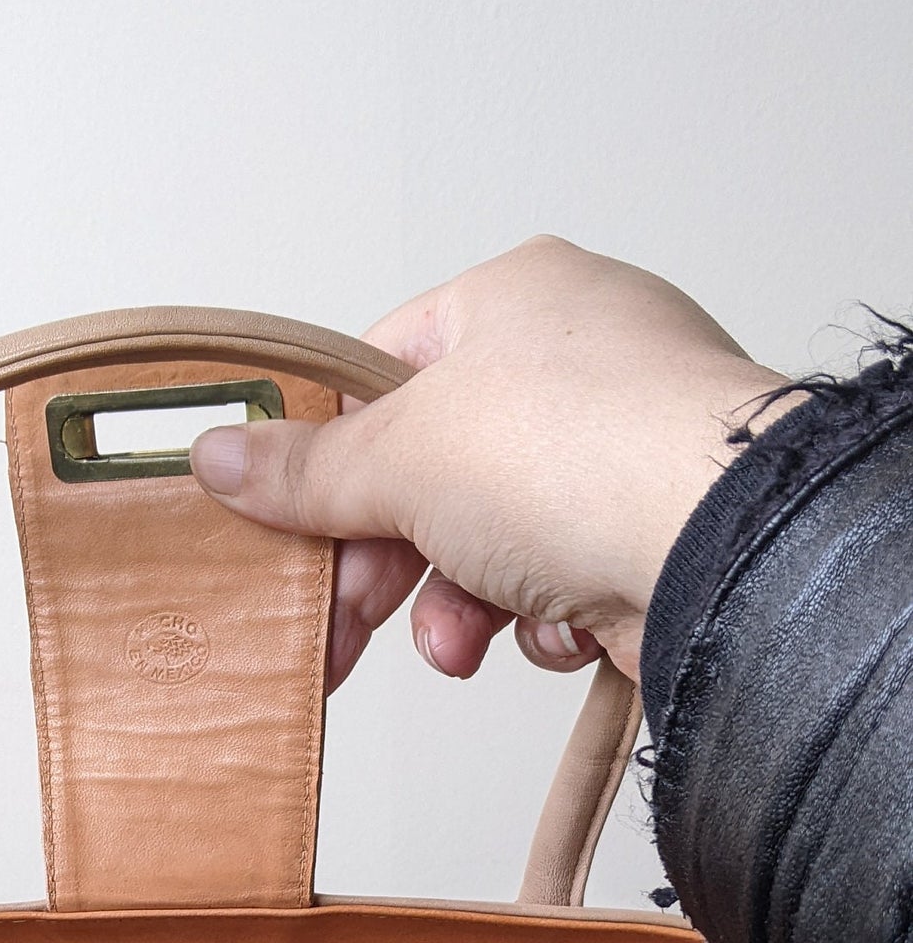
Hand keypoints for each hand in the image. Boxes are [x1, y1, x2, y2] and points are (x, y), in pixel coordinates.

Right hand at [189, 236, 789, 686]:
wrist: (724, 550)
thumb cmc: (576, 455)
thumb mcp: (401, 456)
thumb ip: (307, 468)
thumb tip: (218, 455)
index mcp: (514, 298)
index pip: (384, 373)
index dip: (330, 458)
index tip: (290, 528)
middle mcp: (578, 358)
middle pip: (433, 471)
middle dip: (387, 562)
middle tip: (342, 628)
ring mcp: (626, 447)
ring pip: (493, 540)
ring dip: (459, 607)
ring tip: (460, 645)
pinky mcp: (659, 533)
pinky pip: (563, 585)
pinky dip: (542, 623)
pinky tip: (555, 634)